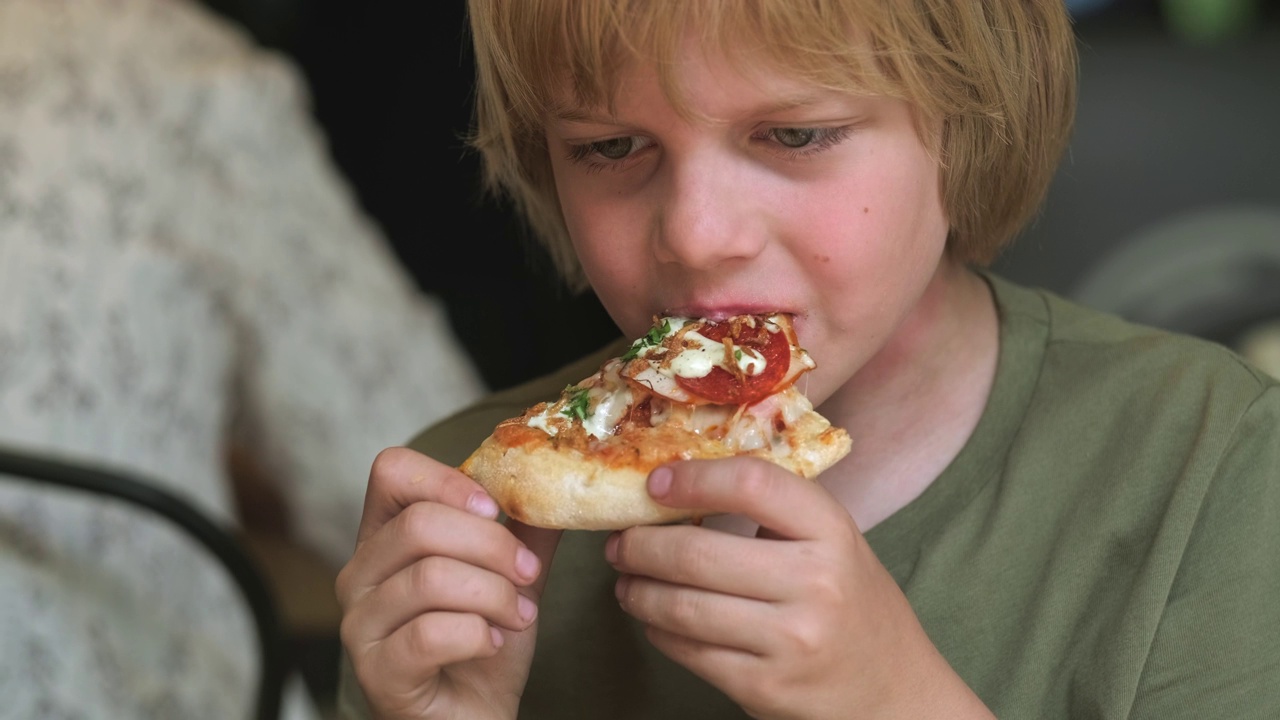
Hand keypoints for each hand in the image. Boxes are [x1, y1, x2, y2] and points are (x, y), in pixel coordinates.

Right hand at [335, 447, 561, 718]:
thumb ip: (524, 528)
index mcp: (384, 537)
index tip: (495, 510)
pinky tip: (492, 644)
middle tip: (527, 573)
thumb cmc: (483, 644)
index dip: (448, 480)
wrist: (475, 716)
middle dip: (492, 546)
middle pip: (419, 524)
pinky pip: (430, 634)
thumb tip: (554, 480)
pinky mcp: (376, 671)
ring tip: (518, 615)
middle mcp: (359, 574)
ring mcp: (360, 625)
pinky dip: (477, 635)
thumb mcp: (508, 575)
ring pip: (430, 578)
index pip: (392, 472)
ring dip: (494, 595)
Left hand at [606, 458, 991, 719]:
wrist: (893, 691)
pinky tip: (653, 618)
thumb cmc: (851, 601)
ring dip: (638, 591)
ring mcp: (790, 642)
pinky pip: (689, 652)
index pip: (751, 484)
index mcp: (832, 532)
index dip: (694, 478)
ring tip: (626, 579)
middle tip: (620, 541)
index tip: (656, 483)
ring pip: (683, 609)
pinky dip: (659, 631)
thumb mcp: (832, 541)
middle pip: (699, 554)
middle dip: (641, 546)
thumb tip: (675, 482)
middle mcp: (816, 584)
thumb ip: (773, 510)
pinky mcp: (765, 689)